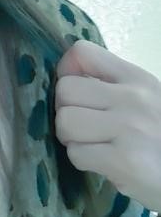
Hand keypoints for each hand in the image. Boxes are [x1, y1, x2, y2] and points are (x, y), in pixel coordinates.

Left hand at [54, 39, 160, 211]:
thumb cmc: (160, 137)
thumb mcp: (145, 99)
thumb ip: (111, 87)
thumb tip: (67, 80)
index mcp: (135, 78)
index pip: (82, 52)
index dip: (66, 71)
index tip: (75, 93)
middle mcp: (132, 97)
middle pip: (65, 89)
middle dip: (65, 111)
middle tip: (83, 127)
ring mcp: (128, 127)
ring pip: (65, 121)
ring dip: (71, 138)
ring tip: (92, 145)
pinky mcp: (123, 160)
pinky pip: (76, 153)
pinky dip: (83, 161)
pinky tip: (104, 164)